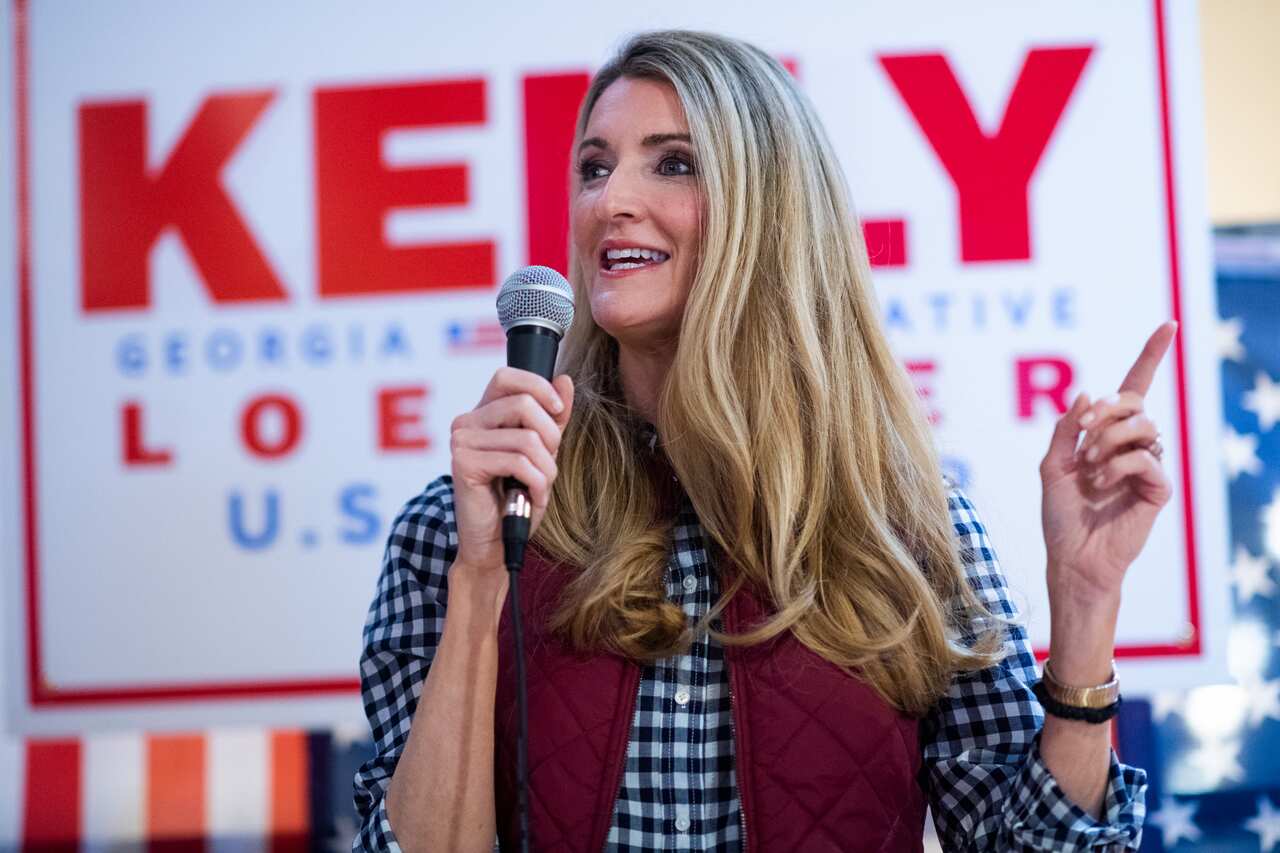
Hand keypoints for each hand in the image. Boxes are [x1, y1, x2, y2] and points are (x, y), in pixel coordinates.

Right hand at [449, 367, 574, 574]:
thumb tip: (565, 380)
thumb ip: (553, 417)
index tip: (558, 409)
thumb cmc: (516, 498)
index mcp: (483, 414)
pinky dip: (537, 483)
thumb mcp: (542, 452)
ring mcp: (461, 442)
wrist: (496, 542)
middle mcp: (466, 422)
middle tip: (550, 464)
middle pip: (523, 404)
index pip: (507, 376)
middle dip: (551, 437)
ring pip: (526, 438)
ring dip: (546, 468)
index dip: (538, 386)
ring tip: (540, 486)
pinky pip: (518, 462)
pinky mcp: (463, 464)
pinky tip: (532, 498)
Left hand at [1039, 322, 1175, 607]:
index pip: (1135, 387)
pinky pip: (1147, 457)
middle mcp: (1132, 445)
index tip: (1168, 325)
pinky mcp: (1158, 488)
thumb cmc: (1061, 516)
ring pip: (1143, 427)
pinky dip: (1118, 464)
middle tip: (1083, 435)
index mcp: (1107, 435)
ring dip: (1108, 442)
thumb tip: (1086, 392)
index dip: (1151, 355)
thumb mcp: (1052, 465)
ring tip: (1089, 469)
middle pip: (1134, 402)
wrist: (1072, 557)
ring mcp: (1148, 465)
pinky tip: (1101, 484)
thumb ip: (1067, 428)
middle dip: (1107, 411)